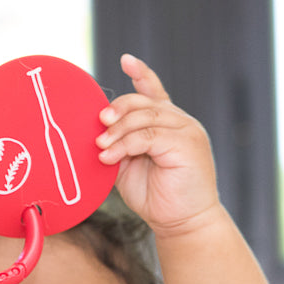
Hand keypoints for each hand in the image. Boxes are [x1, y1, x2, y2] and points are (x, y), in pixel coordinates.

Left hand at [96, 55, 219, 236]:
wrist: (182, 223)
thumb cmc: (157, 197)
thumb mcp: (130, 166)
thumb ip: (119, 145)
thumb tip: (97, 133)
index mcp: (168, 124)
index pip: (155, 91)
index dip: (141, 74)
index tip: (125, 60)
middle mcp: (180, 123)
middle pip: (144, 103)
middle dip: (117, 110)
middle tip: (98, 124)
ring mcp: (187, 131)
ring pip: (145, 117)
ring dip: (117, 131)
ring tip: (101, 147)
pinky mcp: (187, 144)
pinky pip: (148, 136)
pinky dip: (125, 144)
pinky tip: (110, 156)